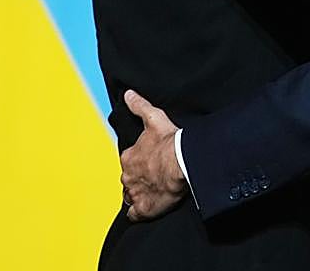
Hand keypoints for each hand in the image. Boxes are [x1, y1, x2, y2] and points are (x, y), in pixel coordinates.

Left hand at [120, 89, 187, 220]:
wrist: (181, 163)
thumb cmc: (169, 142)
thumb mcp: (154, 118)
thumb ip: (139, 106)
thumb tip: (128, 94)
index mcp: (129, 157)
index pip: (128, 161)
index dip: (138, 162)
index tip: (148, 162)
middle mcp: (128, 176)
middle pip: (129, 180)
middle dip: (137, 179)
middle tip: (153, 178)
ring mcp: (135, 193)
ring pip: (131, 196)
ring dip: (138, 195)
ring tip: (152, 193)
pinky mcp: (144, 209)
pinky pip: (136, 214)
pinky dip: (139, 213)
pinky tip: (146, 210)